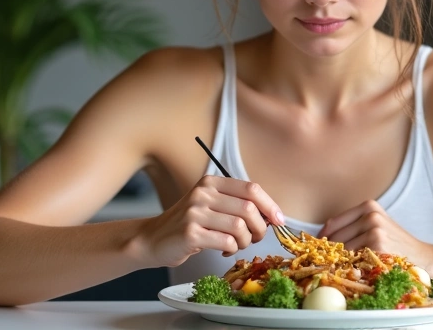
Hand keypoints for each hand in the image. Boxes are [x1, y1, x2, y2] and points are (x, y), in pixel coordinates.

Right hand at [136, 175, 283, 267]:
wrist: (153, 239)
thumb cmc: (190, 224)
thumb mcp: (212, 206)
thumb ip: (238, 206)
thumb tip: (272, 216)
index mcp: (212, 182)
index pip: (251, 189)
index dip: (270, 205)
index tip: (279, 220)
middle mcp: (203, 193)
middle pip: (248, 209)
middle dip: (260, 228)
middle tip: (255, 238)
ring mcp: (195, 212)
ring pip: (239, 227)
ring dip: (245, 241)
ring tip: (237, 244)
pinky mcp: (190, 233)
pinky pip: (226, 242)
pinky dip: (232, 249)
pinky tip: (224, 250)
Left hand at [319, 200, 432, 274]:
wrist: (427, 258)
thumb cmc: (398, 246)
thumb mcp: (377, 226)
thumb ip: (353, 228)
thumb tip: (320, 240)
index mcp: (369, 206)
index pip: (333, 224)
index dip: (322, 240)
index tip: (317, 251)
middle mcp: (371, 214)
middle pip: (335, 237)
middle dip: (330, 253)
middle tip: (328, 265)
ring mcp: (374, 229)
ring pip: (342, 250)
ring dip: (339, 262)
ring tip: (344, 271)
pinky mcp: (378, 246)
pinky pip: (353, 259)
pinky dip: (349, 268)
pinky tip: (354, 273)